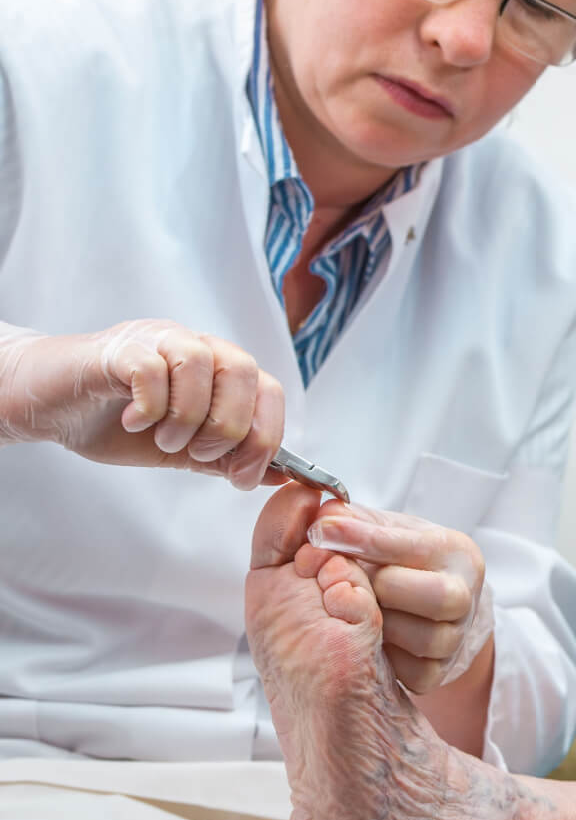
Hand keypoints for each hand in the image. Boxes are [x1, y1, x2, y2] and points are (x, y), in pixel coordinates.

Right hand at [0, 319, 285, 488]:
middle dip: (229, 428)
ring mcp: (155, 341)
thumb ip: (227, 458)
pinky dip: (151, 406)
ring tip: (162, 440)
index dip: (266, 437)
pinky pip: (151, 368)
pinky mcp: (115, 349)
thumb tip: (282, 475)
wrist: (49, 407)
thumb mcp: (181, 450)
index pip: (269, 390)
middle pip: (244, 372)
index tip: (240, 478)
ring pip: (200, 364)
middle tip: (197, 454)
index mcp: (217, 369)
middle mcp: (193, 346)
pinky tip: (135, 424)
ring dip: (188, 417)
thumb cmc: (114, 422)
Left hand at [303, 502, 490, 693]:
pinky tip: (371, 640)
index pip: (412, 546)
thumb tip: (324, 517)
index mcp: (456, 551)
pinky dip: (388, 659)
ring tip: (361, 612)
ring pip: (424, 638)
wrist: (424, 603)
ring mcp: (456, 636)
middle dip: (384, 589)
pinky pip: (415, 674)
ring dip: (383, 626)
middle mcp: (465, 593)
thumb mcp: (382, 531)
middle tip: (352, 583)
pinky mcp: (440, 672)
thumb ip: (353, 520)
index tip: (321, 531)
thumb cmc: (396, 562)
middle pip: (436, 596)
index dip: (362, 539)